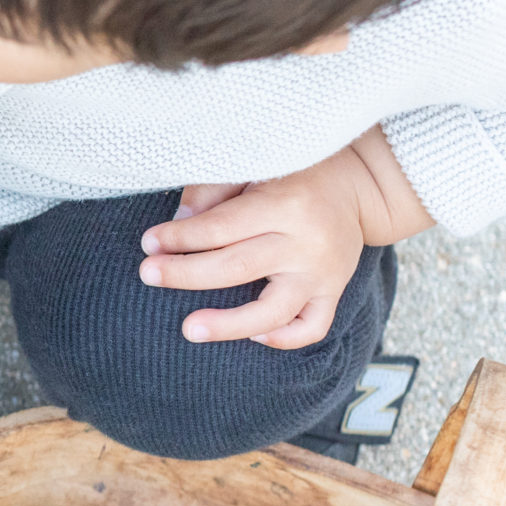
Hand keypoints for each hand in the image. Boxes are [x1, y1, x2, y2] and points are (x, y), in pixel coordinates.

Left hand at [137, 127, 430, 347]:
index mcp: (286, 205)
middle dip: (186, 274)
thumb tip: (178, 220)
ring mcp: (323, 274)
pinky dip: (283, 338)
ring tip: (188, 330)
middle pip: (237, 268)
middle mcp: (307, 243)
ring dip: (228, 325)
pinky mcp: (334, 294)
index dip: (181, 237)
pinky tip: (251, 336)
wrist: (358, 187)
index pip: (222, 227)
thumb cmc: (295, 175)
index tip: (149, 243)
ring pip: (273, 311)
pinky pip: (312, 328)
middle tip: (148, 275)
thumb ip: (215, 191)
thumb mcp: (257, 167)